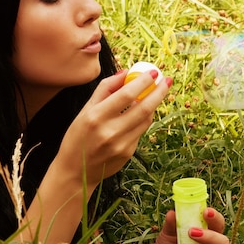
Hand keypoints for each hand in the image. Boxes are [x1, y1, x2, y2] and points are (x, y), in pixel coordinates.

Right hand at [56, 69, 170, 185]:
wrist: (76, 171)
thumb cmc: (78, 137)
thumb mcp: (85, 110)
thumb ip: (105, 89)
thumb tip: (126, 72)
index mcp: (96, 117)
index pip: (126, 95)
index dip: (143, 82)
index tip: (153, 72)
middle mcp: (110, 131)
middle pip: (143, 108)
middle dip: (159, 92)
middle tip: (167, 80)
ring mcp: (121, 144)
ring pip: (146, 120)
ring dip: (153, 105)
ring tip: (155, 94)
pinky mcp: (128, 153)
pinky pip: (140, 131)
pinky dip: (142, 119)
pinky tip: (138, 114)